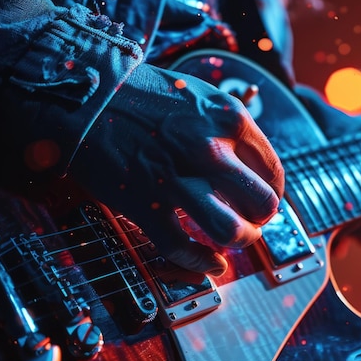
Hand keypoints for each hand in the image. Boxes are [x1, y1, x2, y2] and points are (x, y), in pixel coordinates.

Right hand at [70, 63, 283, 274]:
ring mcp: (177, 180)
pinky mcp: (145, 204)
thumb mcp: (203, 97)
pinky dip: (201, 263)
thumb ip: (233, 131)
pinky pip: (181, 248)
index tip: (264, 201)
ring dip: (239, 242)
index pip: (274, 173)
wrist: (87, 97)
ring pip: (230, 231)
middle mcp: (209, 150)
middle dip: (261, 221)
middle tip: (252, 221)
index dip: (274, 194)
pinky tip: (211, 263)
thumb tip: (256, 168)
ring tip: (234, 239)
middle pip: (262, 205)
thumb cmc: (146, 97)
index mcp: (229, 121)